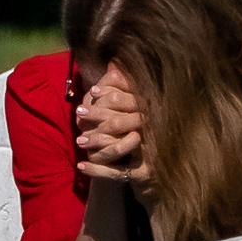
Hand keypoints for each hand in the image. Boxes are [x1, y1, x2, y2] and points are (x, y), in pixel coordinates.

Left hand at [75, 63, 149, 185]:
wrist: (162, 176)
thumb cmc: (146, 137)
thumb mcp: (137, 112)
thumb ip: (126, 89)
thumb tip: (113, 63)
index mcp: (154, 116)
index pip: (132, 101)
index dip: (111, 96)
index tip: (92, 92)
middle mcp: (155, 134)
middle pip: (121, 122)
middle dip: (98, 116)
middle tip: (79, 113)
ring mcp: (150, 156)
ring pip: (117, 147)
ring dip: (96, 142)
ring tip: (79, 141)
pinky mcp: (142, 176)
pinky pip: (115, 174)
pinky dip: (97, 170)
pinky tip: (81, 166)